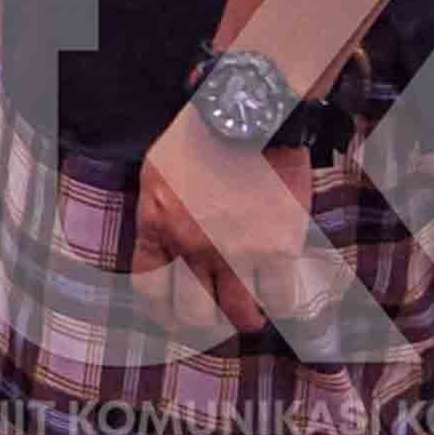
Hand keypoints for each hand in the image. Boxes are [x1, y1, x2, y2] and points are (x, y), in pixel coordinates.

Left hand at [133, 115, 322, 343]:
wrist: (248, 114)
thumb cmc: (200, 138)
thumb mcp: (155, 175)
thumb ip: (155, 216)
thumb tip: (160, 250)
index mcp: (156, 226)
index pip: (151, 288)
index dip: (164, 310)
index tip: (176, 315)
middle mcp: (191, 247)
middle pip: (195, 313)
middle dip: (206, 320)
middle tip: (217, 314)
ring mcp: (236, 252)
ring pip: (241, 314)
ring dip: (246, 317)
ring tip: (252, 311)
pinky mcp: (278, 249)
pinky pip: (282, 299)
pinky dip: (283, 300)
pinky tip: (281, 293)